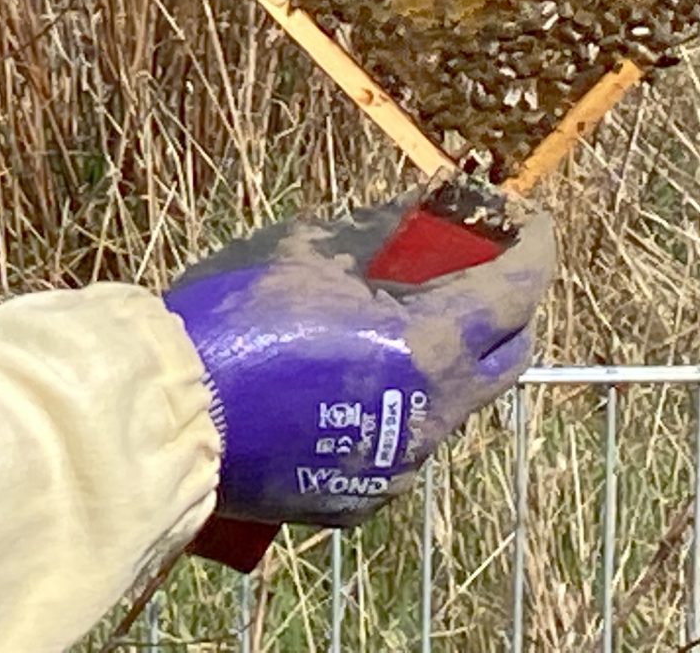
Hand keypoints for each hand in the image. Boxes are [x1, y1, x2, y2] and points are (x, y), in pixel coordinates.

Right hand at [163, 199, 553, 528]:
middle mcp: (431, 417)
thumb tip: (433, 202)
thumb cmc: (235, 316)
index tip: (530, 218)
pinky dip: (399, 401)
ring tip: (399, 317)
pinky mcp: (363, 497)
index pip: (515, 292)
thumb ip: (384, 230)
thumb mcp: (307, 250)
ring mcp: (399, 465)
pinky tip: (351, 375)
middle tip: (479, 267)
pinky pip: (404, 442)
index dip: (531, 247)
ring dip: (446, 357)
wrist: (168, 413)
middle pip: (507, 358)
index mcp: (427, 348)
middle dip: (507, 307)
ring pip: (455, 404)